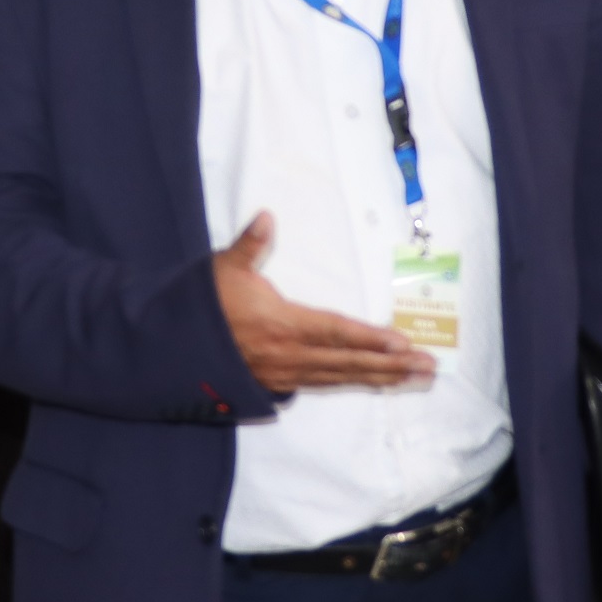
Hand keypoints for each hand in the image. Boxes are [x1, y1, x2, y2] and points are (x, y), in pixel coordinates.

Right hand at [212, 212, 434, 394]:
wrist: (173, 350)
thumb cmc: (203, 306)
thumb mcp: (224, 269)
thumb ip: (250, 244)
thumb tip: (267, 216)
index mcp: (280, 325)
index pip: (334, 332)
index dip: (368, 339)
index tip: (401, 342)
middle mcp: (289, 355)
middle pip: (347, 363)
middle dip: (390, 366)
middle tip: (427, 367)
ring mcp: (285, 374)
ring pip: (340, 378)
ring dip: (380, 378)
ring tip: (414, 378)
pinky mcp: (279, 384)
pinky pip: (324, 385)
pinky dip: (353, 383)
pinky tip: (374, 382)